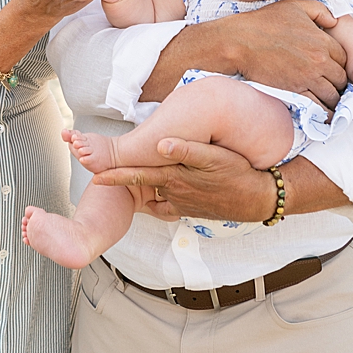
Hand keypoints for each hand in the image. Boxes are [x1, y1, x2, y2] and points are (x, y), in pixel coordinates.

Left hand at [93, 137, 272, 221]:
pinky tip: (161, 194)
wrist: (257, 199)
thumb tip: (161, 144)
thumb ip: (188, 150)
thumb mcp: (216, 157)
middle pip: (144, 185)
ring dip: (144, 188)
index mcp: (176, 178)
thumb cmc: (238, 174)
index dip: (117, 176)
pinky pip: (170, 204)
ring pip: (157, 193)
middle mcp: (175, 193)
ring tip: (131, 181)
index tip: (96, 177)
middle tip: (101, 178)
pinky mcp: (191, 209)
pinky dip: (161, 199)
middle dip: (123, 181)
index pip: (140, 176)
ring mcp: (183, 203)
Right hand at [156, 0, 347, 106]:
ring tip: (329, 101)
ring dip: (332, 99)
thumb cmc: (265, 22)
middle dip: (338, 83)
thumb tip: (334, 21)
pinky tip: (321, 113)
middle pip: (341, 79)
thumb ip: (320, 11)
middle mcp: (319, 61)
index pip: (344, 58)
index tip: (334, 68)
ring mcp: (308, 78)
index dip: (340, 64)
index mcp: (322, 41)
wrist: (240, 42)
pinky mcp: (294, 91)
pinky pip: (317, 106)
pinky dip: (322, 111)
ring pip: (332, 95)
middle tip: (333, 86)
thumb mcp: (296, 7)